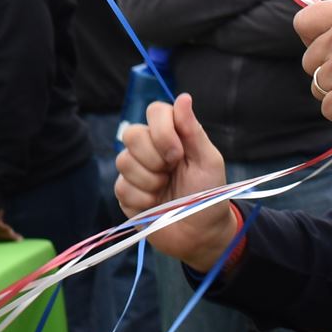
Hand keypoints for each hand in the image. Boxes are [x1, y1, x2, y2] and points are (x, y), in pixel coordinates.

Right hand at [116, 94, 238, 265]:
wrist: (200, 235)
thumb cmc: (209, 195)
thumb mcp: (208, 161)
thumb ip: (192, 130)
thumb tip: (183, 97)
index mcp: (172, 136)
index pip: (155, 111)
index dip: (162, 131)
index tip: (177, 154)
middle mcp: (150, 149)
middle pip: (132, 134)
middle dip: (153, 158)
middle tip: (171, 173)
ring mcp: (135, 170)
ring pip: (124, 161)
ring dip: (150, 181)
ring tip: (165, 191)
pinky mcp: (125, 193)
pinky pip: (122, 187)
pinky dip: (143, 199)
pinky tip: (155, 205)